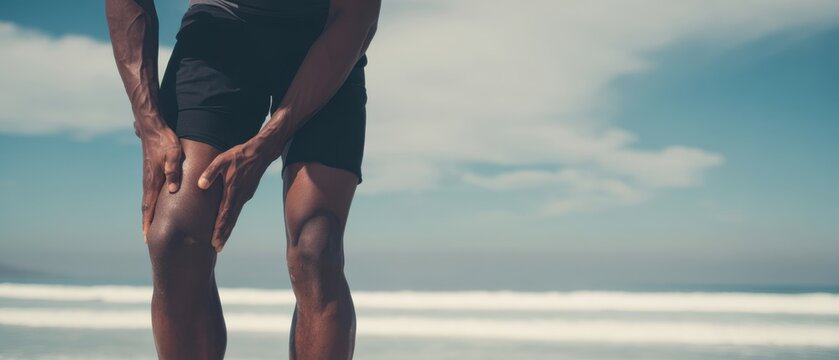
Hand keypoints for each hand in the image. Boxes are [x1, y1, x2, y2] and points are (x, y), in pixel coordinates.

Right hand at [138, 125, 183, 242]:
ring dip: (149, 215)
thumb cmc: (165, 140)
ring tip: (152, 229)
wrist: (152, 128)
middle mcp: (148, 182)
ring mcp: (149, 178)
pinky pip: (151, 194)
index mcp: (153, 180)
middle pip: (147, 208)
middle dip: (147, 224)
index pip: (150, 207)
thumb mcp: (173, 154)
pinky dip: (152, 205)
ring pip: (149, 201)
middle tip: (149, 240)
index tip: (147, 238)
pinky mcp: (151, 173)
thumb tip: (173, 190)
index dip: (148, 223)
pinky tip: (157, 208)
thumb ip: (173, 170)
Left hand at [198, 140, 272, 252]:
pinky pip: (238, 209)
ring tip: (221, 240)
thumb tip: (200, 185)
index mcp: (232, 191)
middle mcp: (239, 197)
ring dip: (228, 229)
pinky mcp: (246, 193)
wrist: (261, 152)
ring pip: (235, 216)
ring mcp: (244, 196)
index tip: (215, 242)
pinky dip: (232, 219)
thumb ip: (210, 173)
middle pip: (230, 220)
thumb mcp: (222, 160)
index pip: (224, 215)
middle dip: (223, 235)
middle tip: (217, 248)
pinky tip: (228, 222)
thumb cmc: (239, 155)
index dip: (219, 230)